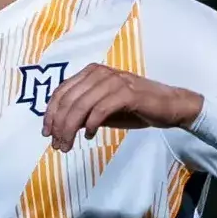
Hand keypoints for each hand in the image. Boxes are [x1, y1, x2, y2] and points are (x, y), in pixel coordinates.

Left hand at [41, 64, 200, 152]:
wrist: (170, 105)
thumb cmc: (136, 107)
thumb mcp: (103, 111)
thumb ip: (83, 113)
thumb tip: (60, 125)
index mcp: (92, 72)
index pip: (62, 91)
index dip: (50, 113)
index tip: (47, 133)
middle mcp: (100, 73)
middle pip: (69, 100)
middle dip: (59, 125)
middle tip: (57, 145)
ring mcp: (114, 81)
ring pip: (81, 105)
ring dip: (71, 129)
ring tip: (68, 145)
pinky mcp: (127, 93)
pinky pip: (100, 110)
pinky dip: (91, 125)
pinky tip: (90, 136)